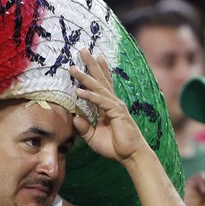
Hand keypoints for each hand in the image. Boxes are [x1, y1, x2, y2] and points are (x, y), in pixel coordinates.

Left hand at [69, 48, 146, 162]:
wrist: (130, 156)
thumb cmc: (115, 146)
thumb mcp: (93, 137)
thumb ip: (83, 127)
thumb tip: (74, 118)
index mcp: (108, 106)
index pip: (101, 84)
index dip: (96, 70)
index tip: (92, 56)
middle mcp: (112, 102)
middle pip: (100, 79)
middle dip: (91, 64)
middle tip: (83, 49)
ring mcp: (115, 106)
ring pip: (98, 87)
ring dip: (85, 77)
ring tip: (73, 67)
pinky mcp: (116, 112)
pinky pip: (100, 102)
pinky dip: (89, 96)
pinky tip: (79, 92)